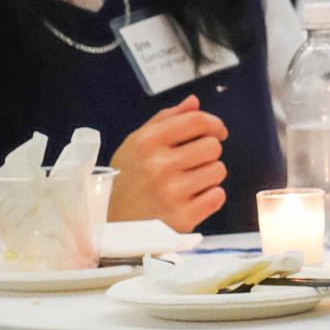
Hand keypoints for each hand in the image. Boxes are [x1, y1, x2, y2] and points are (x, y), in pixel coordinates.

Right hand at [107, 95, 230, 231]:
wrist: (110, 226)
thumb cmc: (125, 182)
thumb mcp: (135, 145)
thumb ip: (165, 120)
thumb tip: (193, 102)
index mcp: (146, 142)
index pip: (197, 121)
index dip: (214, 124)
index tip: (217, 131)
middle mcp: (159, 165)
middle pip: (213, 146)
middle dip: (206, 154)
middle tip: (189, 165)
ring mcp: (171, 192)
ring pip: (218, 170)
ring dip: (208, 176)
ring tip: (187, 183)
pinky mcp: (183, 217)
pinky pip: (218, 196)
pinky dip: (209, 198)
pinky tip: (190, 199)